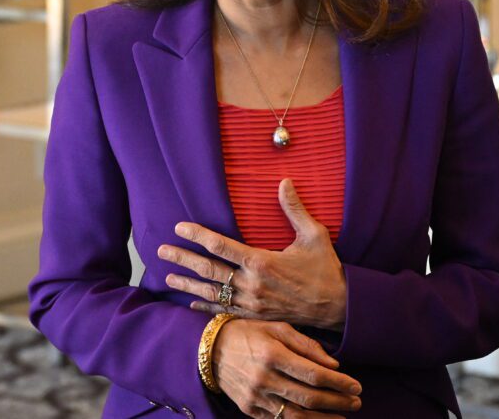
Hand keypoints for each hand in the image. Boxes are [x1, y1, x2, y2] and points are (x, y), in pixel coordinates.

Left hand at [158, 179, 347, 329]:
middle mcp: (251, 284)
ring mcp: (251, 303)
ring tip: (167, 276)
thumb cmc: (326, 269)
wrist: (338, 308)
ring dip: (187, 284)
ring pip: (211, 293)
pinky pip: (224, 312)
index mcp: (262, 262)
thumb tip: (284, 181)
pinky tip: (190, 305)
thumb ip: (295, 209)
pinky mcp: (255, 317)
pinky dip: (205, 308)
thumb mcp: (314, 235)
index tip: (178, 227)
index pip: (220, 245)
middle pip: (208, 270)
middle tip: (160, 250)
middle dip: (182, 258)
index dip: (197, 235)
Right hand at [213, 319, 361, 417]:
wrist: (211, 350)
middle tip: (357, 401)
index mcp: (272, 355)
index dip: (339, 383)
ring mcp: (256, 398)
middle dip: (337, 402)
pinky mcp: (250, 410)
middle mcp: (264, 379)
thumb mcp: (276, 328)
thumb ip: (306, 344)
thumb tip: (333, 363)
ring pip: (297, 416)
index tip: (356, 386)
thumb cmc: (248, 333)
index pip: (314, 374)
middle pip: (309, 398)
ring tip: (343, 418)